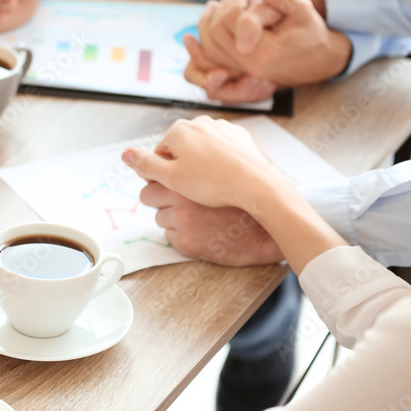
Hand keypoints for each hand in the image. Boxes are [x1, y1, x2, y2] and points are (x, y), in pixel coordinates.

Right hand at [121, 116, 288, 210]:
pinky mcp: (239, 135)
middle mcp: (199, 122)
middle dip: (183, 166)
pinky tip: (225, 175)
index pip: (160, 154)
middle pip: (180, 149)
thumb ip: (145, 164)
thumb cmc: (212, 183)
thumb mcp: (171, 178)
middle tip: (193, 188)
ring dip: (201, 163)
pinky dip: (220, 160)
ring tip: (211, 183)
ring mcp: (221, 127)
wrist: (255, 184)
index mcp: (179, 130)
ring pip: (201, 148)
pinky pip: (221, 148)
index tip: (176, 187)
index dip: (164, 174)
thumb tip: (124, 153)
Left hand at [140, 182, 283, 265]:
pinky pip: (170, 236)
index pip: (152, 174)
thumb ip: (190, 170)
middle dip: (158, 199)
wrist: (264, 232)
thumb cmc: (241, 202)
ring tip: (198, 218)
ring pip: (160, 217)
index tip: (165, 183)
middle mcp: (180, 198)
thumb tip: (160, 168)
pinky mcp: (185, 242)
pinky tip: (202, 232)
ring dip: (172, 218)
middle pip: (147, 195)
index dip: (158, 180)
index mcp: (187, 178)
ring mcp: (181, 222)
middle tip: (179, 203)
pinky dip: (181, 235)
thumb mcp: (216, 177)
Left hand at [186, 0, 350, 101]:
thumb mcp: (299, 5)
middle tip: (232, 0)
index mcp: (267, 52)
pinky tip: (207, 25)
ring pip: (208, 48)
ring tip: (216, 7)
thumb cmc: (309, 29)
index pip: (229, 21)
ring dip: (207, 24)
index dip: (233, 3)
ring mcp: (242, 74)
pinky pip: (211, 60)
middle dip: (219, 12)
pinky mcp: (236, 75)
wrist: (318, 59)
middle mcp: (251, 68)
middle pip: (215, 34)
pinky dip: (205, 41)